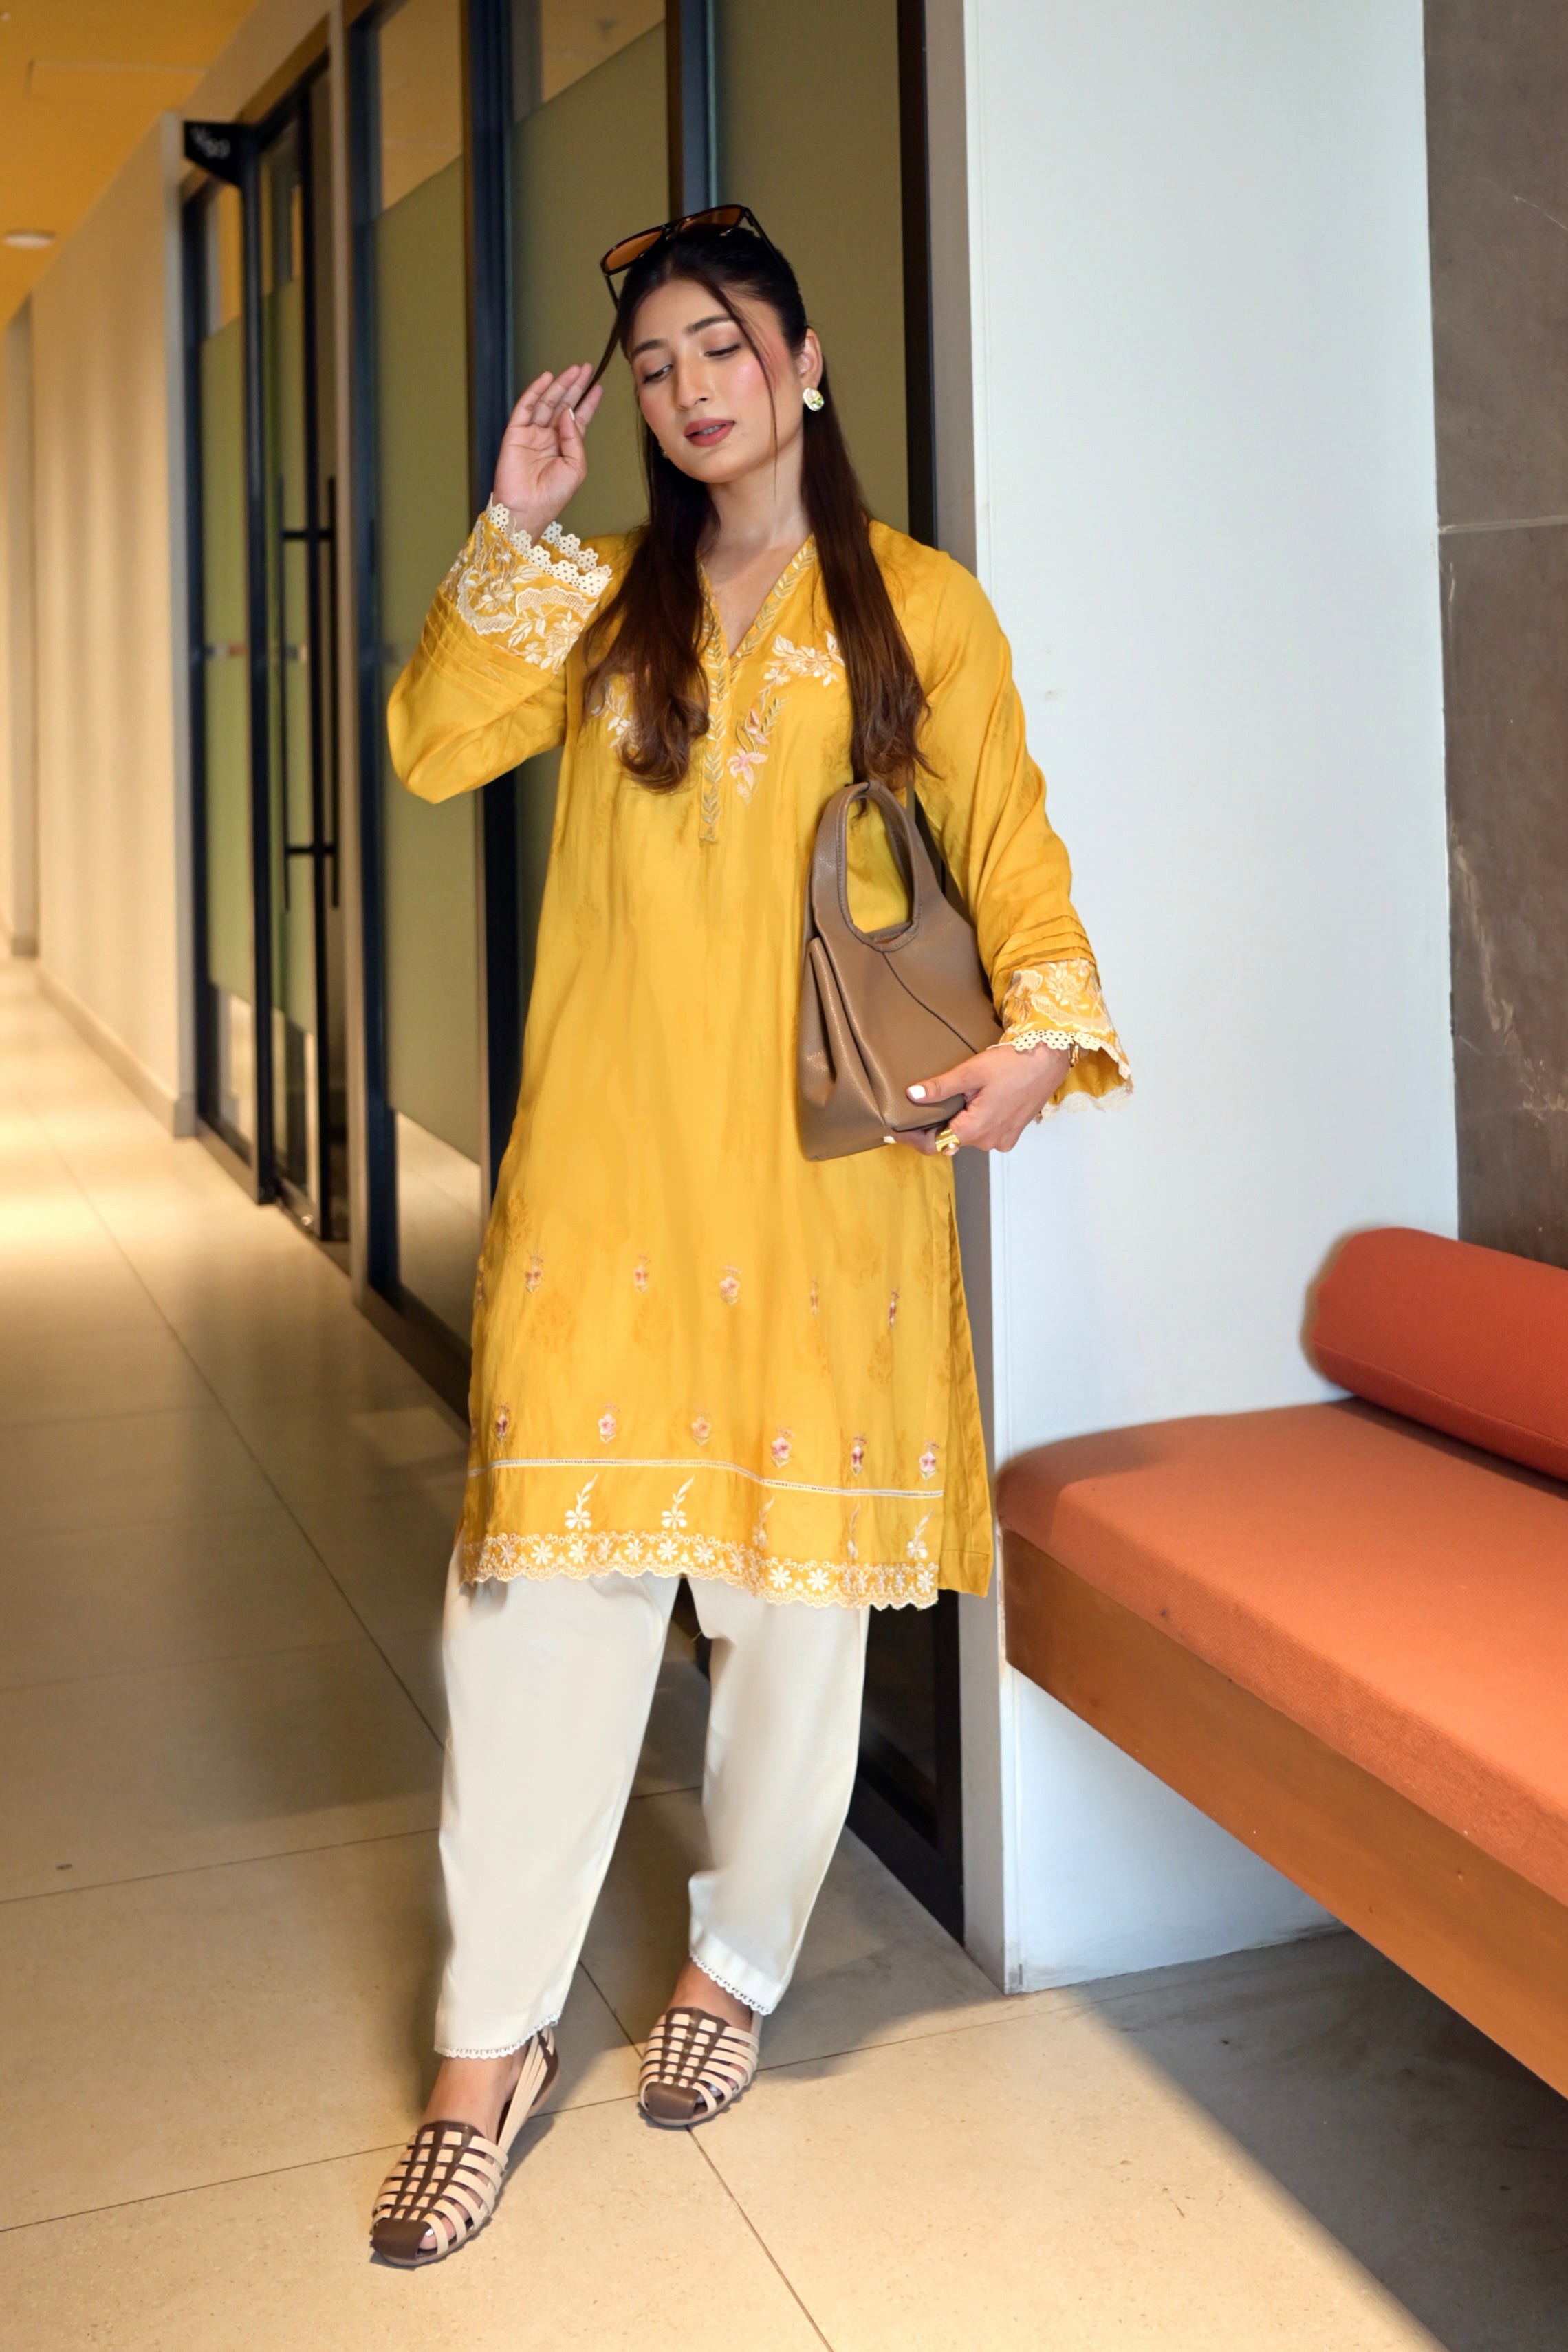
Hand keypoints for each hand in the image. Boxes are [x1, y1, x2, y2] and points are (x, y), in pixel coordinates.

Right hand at [491, 366, 604, 539]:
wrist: (526, 509)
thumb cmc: (552, 496)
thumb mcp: (575, 467)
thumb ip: (575, 438)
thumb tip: (568, 412)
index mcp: (565, 448)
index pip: (579, 419)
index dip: (588, 402)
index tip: (598, 386)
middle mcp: (549, 438)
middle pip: (564, 405)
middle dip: (576, 387)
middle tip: (587, 368)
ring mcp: (532, 434)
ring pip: (547, 402)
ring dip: (560, 385)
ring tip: (574, 370)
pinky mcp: (515, 433)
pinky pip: (526, 407)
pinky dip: (535, 391)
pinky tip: (547, 378)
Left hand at [896, 1042, 1071, 1154]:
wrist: (1048, 1059)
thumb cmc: (1014, 1063)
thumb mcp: (971, 1072)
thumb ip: (940, 1087)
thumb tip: (913, 1095)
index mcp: (976, 1129)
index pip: (934, 1145)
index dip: (912, 1138)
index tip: (895, 1130)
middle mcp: (989, 1141)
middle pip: (950, 1141)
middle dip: (933, 1127)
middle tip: (916, 1110)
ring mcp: (1002, 1139)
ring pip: (967, 1137)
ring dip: (955, 1123)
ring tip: (946, 1102)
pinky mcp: (1011, 1133)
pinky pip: (984, 1133)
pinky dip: (974, 1123)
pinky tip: (971, 1104)